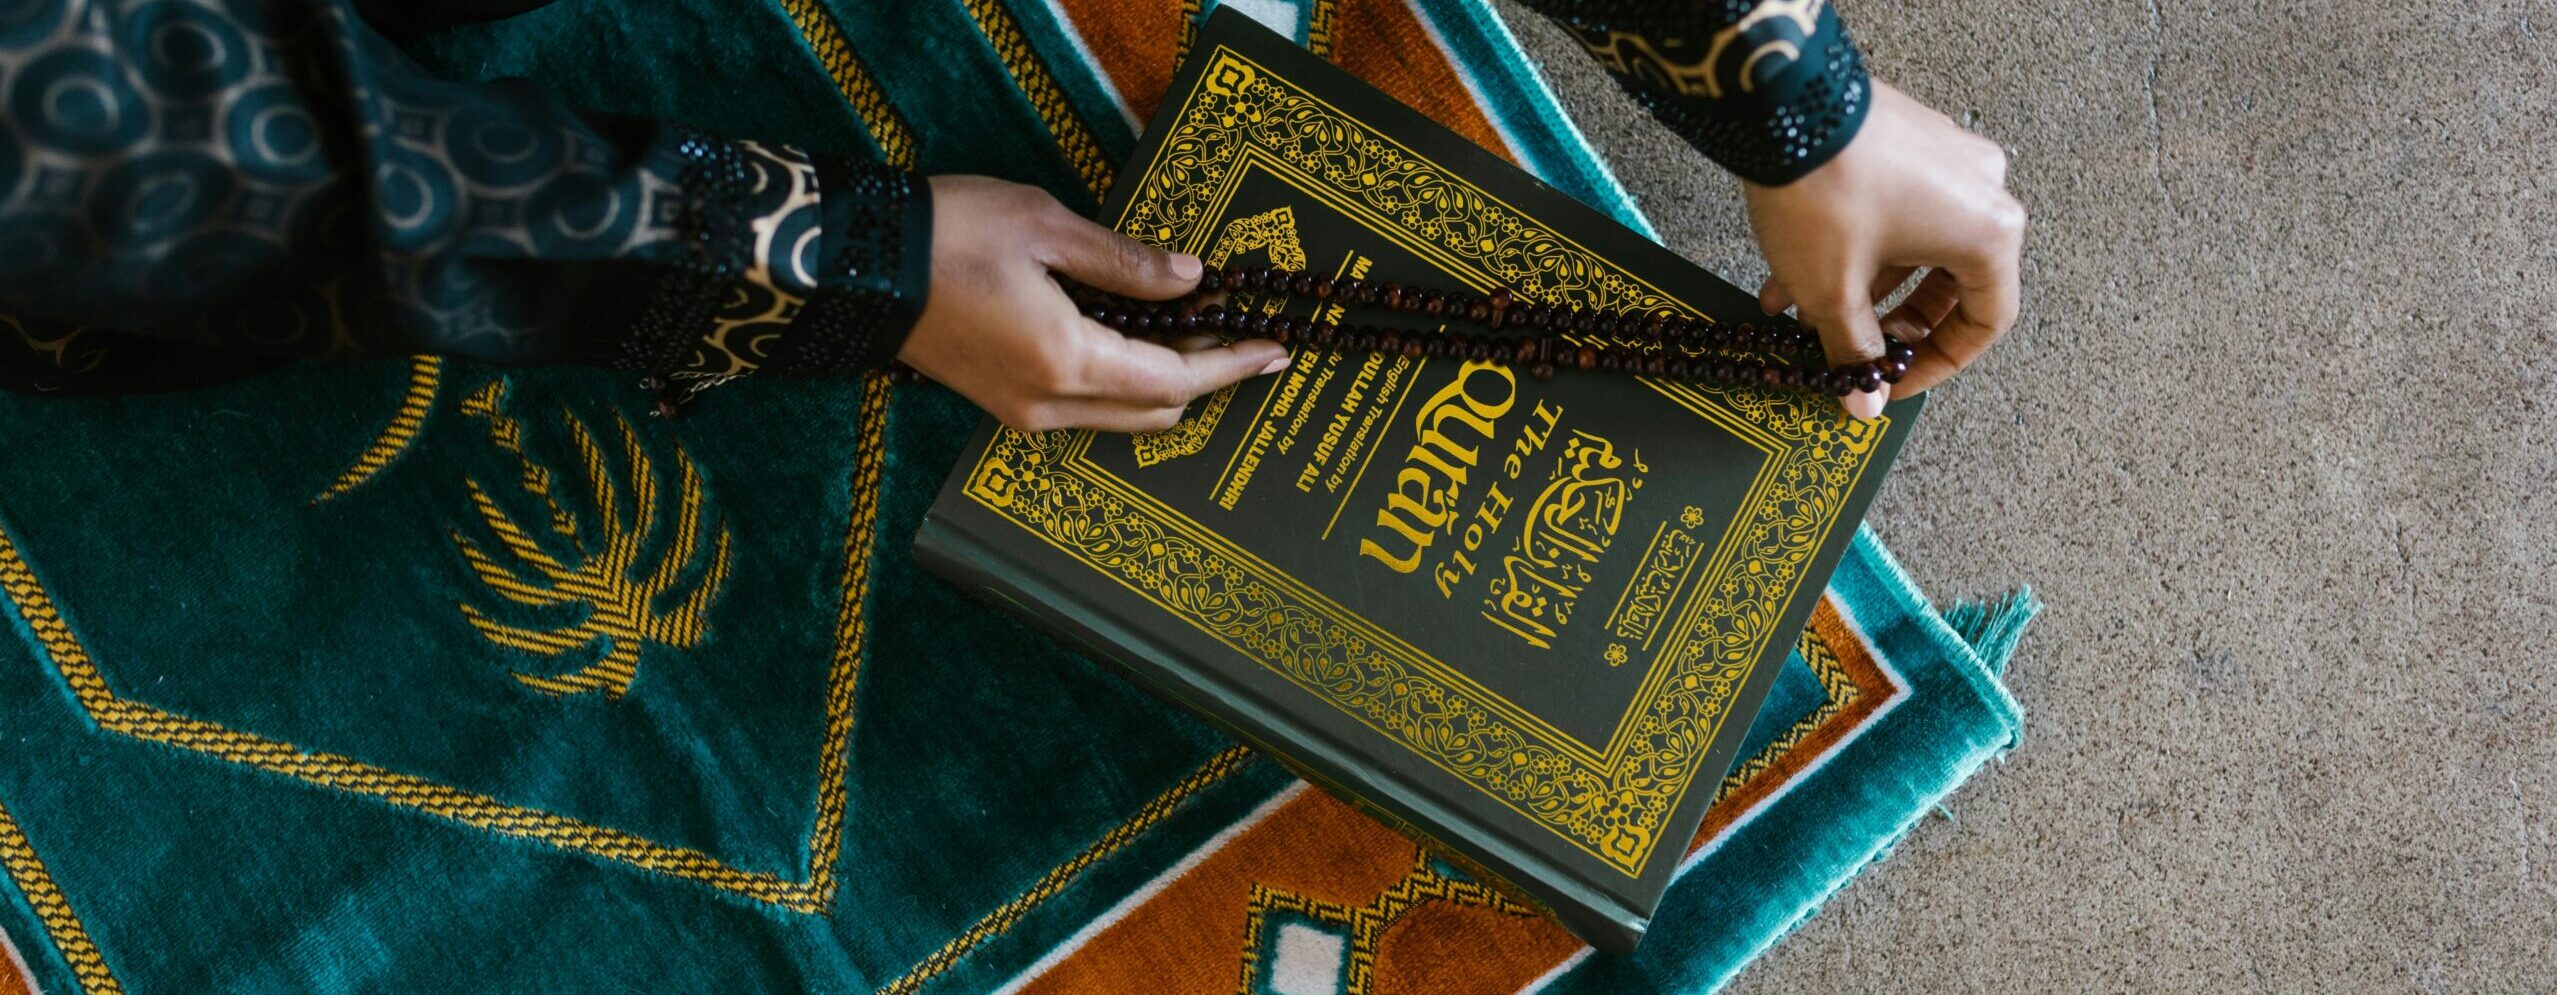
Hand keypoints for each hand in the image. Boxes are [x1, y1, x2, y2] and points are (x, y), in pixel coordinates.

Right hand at [898, 176, 1288, 431]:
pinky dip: (1123, 382)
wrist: (852, 264)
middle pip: (1155, 411)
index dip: (1232, 364)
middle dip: (1206, 377)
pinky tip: (1135, 339)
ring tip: (1196, 332)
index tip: (1275, 350)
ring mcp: (1021, 412)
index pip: (1174, 378)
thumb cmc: (946, 234)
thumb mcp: (1046, 226)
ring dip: (1165, 381)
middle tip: (1242, 334)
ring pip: (1120, 415)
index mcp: (1066, 361)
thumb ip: (1124, 261)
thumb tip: (1188, 279)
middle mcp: (1048, 404)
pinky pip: (1084, 407)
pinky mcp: (1001, 402)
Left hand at [1743, 79, 2025, 418]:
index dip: (1937, 364)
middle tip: (1854, 351)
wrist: (1781, 103)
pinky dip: (1854, 246)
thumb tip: (1864, 398)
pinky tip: (1791, 272)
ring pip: (1913, 247)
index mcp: (1988, 234)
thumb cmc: (1825, 192)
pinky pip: (1894, 210)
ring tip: (1802, 315)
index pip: (1985, 322)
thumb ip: (1855, 351)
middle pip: (1950, 284)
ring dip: (1860, 287)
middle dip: (1891, 324)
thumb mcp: (1834, 290)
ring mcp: (1947, 158)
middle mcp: (1981, 190)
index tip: (1893, 381)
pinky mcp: (1909, 140)